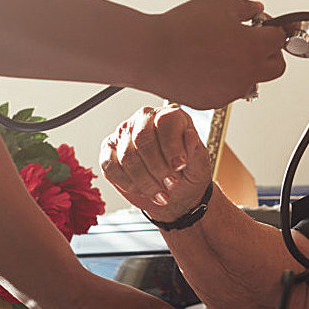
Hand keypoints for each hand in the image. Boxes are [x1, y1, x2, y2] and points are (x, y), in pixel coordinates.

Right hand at [99, 106, 213, 220]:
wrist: (176, 192)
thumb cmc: (188, 172)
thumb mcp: (199, 163)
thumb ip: (195, 150)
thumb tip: (190, 136)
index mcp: (168, 115)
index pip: (164, 122)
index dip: (171, 146)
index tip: (180, 166)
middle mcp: (143, 119)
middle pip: (142, 139)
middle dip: (157, 167)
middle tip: (171, 184)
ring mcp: (123, 135)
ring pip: (127, 157)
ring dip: (145, 181)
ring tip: (161, 193)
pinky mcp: (109, 152)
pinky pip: (111, 168)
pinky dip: (129, 184)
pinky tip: (144, 191)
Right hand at [144, 0, 285, 108]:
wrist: (151, 54)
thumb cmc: (181, 28)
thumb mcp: (219, 4)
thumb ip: (246, 7)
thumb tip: (257, 10)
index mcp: (253, 48)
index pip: (280, 39)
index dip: (272, 28)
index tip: (262, 25)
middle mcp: (246, 73)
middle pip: (276, 67)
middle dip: (269, 52)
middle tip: (253, 41)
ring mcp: (230, 91)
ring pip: (251, 80)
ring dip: (246, 67)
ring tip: (222, 51)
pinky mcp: (213, 101)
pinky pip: (228, 90)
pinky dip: (224, 79)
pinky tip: (206, 64)